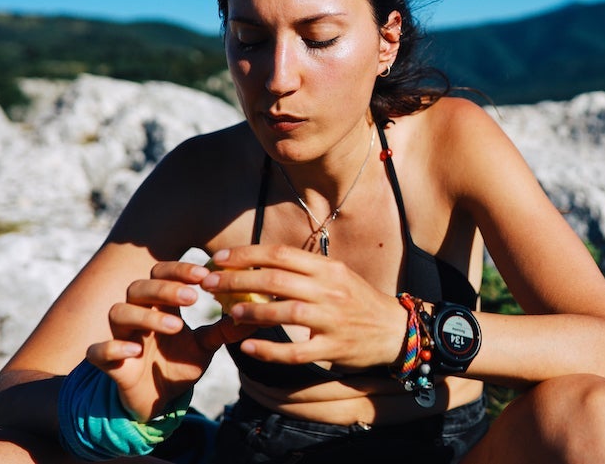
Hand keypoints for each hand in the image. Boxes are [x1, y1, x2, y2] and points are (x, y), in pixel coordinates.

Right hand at [85, 261, 252, 420]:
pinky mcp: (109, 365)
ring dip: (146, 316)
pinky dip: (112, 348)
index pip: (162, 273)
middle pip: (139, 287)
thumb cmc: (178, 364)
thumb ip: (225, 330)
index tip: (205, 275)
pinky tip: (135, 352)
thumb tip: (255, 314)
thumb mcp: (205, 347)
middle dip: (165, 289)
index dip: (180, 270)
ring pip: (118, 312)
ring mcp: (120, 337)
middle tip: (193, 297)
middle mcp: (137, 315)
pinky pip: (97, 352)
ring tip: (177, 327)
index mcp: (159, 306)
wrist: (158, 400)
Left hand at [200, 246, 407, 370]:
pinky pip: (295, 351)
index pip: (280, 254)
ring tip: (228, 312)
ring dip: (251, 311)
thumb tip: (260, 265)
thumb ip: (303, 271)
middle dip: (237, 280)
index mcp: (328, 268)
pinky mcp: (333, 348)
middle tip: (210, 284)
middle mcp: (329, 290)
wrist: (395, 330)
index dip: (246, 255)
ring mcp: (332, 319)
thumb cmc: (359, 301)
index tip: (219, 259)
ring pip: (284, 311)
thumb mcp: (336, 276)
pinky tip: (247, 348)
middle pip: (276, 279)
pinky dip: (269, 350)